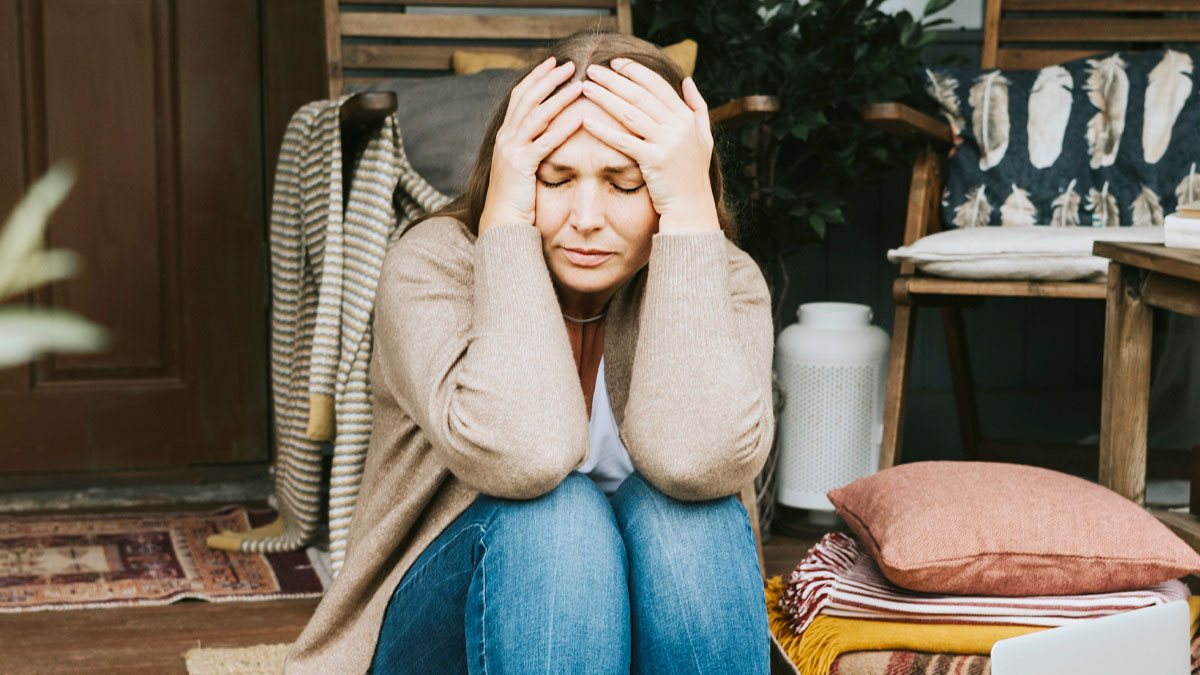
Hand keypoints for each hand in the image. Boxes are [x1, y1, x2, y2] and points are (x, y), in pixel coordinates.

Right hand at [478, 58, 582, 235]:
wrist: (501, 223)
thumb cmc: (516, 200)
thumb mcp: (522, 167)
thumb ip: (532, 148)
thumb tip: (548, 136)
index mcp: (506, 136)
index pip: (521, 97)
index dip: (536, 78)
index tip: (553, 63)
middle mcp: (505, 138)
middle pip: (527, 98)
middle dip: (548, 79)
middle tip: (569, 64)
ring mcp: (511, 150)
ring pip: (536, 115)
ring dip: (558, 97)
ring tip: (579, 84)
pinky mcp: (520, 165)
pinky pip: (544, 141)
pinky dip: (562, 128)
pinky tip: (579, 118)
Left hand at [580, 58, 719, 233]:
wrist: (692, 206)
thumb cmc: (692, 174)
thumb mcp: (703, 137)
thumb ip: (698, 107)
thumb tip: (687, 80)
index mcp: (687, 117)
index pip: (658, 85)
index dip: (635, 71)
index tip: (616, 62)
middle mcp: (678, 126)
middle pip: (640, 95)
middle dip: (614, 80)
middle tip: (592, 69)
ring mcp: (667, 143)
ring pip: (630, 114)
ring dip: (606, 98)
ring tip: (585, 88)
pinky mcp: (654, 161)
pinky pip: (624, 142)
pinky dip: (604, 131)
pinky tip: (587, 122)